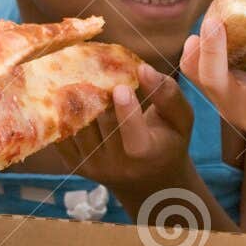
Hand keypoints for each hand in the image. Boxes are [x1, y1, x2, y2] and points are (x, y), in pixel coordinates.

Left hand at [53, 63, 196, 194]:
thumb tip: (143, 68)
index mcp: (148, 155)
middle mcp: (118, 166)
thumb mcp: (181, 119)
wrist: (148, 180)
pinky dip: (65, 111)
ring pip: (79, 124)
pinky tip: (71, 92)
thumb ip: (168, 94)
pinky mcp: (75, 164)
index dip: (127, 112)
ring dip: (79, 96)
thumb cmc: (168, 140)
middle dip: (99, 92)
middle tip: (96, 65)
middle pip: (103, 122)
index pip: (135, 137)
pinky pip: (64, 131)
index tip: (122, 87)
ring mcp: (93, 166)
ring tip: (81, 74)